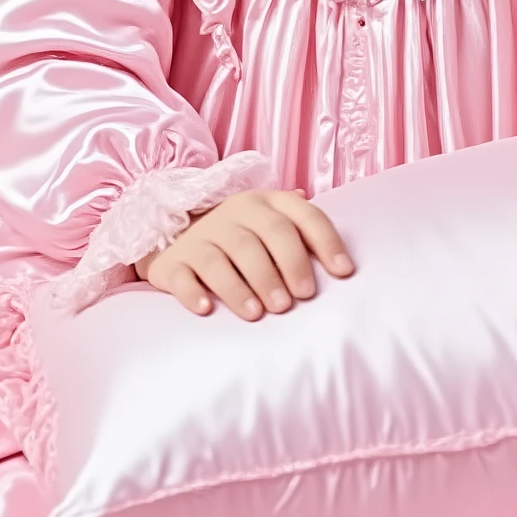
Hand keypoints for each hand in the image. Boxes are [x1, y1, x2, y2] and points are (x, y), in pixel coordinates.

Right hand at [139, 189, 353, 320]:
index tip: (344, 273)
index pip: (302, 215)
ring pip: (221, 258)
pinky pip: (182, 275)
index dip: (326, 242)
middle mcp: (233, 213)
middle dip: (282, 268)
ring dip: (241, 287)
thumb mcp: (270, 225)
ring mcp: (200, 236)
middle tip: (293, 302)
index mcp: (265, 203)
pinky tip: (206, 309)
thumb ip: (303, 233)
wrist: (176, 239)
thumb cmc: (240, 238)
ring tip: (257, 314)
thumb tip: (343, 257)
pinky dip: (193, 292)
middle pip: (262, 236)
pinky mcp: (173, 262)